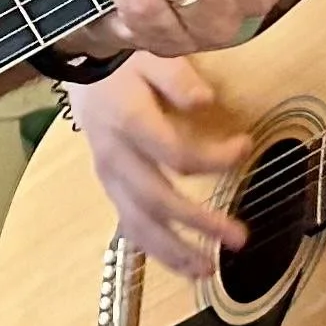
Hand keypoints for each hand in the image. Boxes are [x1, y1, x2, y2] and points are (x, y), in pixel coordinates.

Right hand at [68, 52, 253, 279]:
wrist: (80, 68)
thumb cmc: (122, 63)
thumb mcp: (151, 56)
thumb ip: (177, 79)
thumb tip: (205, 101)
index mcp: (129, 124)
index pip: (175, 154)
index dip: (213, 157)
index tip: (245, 146)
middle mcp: (116, 158)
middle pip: (158, 200)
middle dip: (198, 222)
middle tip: (237, 238)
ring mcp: (110, 177)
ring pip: (138, 223)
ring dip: (173, 251)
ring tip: (207, 269)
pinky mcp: (110, 187)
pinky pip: (129, 225)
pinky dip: (154, 249)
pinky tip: (180, 265)